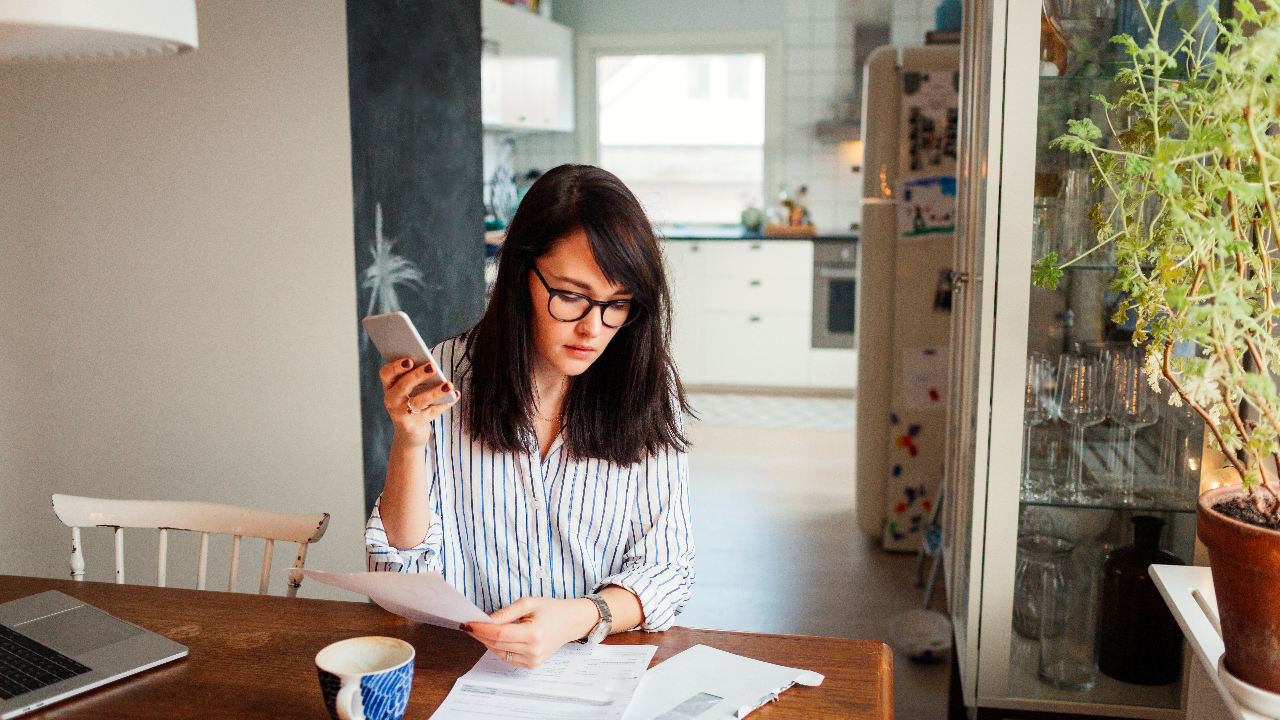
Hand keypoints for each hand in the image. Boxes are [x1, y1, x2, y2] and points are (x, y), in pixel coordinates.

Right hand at [379, 359, 457, 446]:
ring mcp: (401, 415)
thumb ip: (415, 378)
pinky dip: (445, 403)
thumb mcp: (408, 392)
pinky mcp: (413, 426)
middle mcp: (391, 401)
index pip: (386, 374)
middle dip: (419, 375)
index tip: (410, 360)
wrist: (408, 436)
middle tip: (433, 366)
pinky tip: (455, 395)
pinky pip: (432, 412)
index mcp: (389, 387)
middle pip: (403, 385)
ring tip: (449, 385)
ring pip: (419, 401)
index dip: (396, 366)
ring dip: (435, 392)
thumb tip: (432, 366)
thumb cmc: (410, 405)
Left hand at [463, 597, 598, 668]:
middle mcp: (533, 650)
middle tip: (469, 624)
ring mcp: (533, 660)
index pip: (499, 633)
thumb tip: (486, 620)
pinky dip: (498, 648)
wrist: (570, 622)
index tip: (467, 623)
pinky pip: (507, 658)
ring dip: (487, 642)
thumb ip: (506, 612)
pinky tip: (496, 638)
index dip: (481, 629)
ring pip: (499, 653)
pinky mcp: (532, 665)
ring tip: (481, 630)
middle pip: (497, 644)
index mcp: (534, 634)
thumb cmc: (551, 610)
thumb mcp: (529, 603)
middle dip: (480, 634)